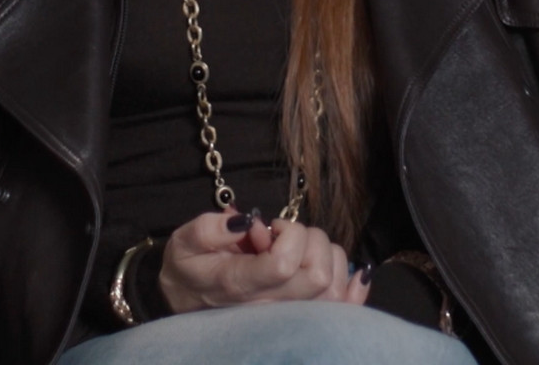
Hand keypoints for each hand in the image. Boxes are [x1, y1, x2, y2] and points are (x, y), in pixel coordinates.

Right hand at [156, 208, 372, 312]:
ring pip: (335, 286)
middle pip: (319, 274)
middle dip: (310, 239)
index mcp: (240, 285)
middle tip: (285, 235)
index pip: (285, 264)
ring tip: (299, 250)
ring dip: (327, 255)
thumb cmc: (189, 269)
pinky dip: (354, 285)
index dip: (288, 235)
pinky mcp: (304, 317)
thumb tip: (246, 221)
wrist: (188, 301)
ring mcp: (289, 315)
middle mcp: (270, 306)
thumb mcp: (185, 241)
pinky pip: (345, 307)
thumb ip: (211, 229)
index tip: (271, 227)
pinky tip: (352, 270)